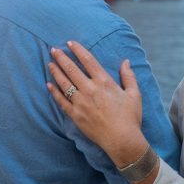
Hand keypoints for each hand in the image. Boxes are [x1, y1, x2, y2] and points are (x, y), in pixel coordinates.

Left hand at [47, 41, 147, 167]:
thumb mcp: (134, 94)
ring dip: (56, 72)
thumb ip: (129, 76)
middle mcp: (90, 89)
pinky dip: (54, 92)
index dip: (78, 50)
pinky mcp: (75, 115)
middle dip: (62, 58)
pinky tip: (49, 85)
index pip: (88, 61)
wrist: (122, 140)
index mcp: (104, 82)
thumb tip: (126, 62)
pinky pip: (61, 101)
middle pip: (72, 69)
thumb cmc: (130, 117)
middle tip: (53, 49)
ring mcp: (81, 103)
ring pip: (64, 83)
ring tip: (50, 63)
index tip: (70, 43)